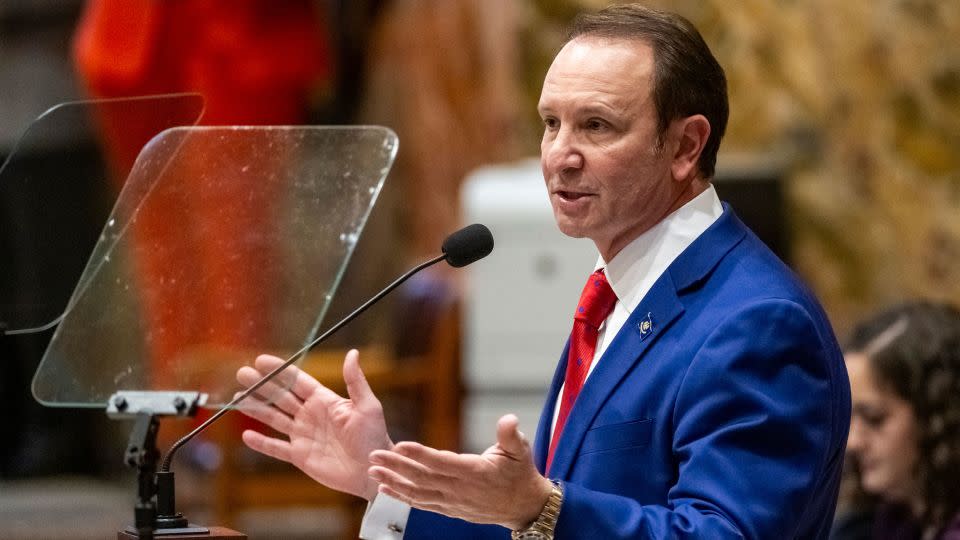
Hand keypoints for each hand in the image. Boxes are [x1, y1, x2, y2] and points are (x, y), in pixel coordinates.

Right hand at [235, 349, 391, 499]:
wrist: (373, 470)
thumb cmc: (374, 437)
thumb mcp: (367, 406)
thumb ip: (355, 381)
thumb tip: (352, 353)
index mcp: (324, 401)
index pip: (297, 381)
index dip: (280, 371)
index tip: (261, 360)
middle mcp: (310, 415)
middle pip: (280, 397)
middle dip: (261, 386)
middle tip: (242, 373)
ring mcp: (303, 435)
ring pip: (274, 419)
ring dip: (256, 409)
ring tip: (237, 398)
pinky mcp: (300, 456)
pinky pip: (277, 448)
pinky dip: (262, 443)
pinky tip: (247, 435)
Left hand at [367, 414, 552, 529]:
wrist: (523, 507)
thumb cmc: (520, 473)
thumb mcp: (521, 451)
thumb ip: (511, 435)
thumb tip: (509, 419)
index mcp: (474, 472)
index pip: (442, 463)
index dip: (421, 454)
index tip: (400, 445)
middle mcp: (460, 489)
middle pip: (423, 478)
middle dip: (397, 466)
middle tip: (374, 454)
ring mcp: (453, 502)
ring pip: (418, 493)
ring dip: (394, 482)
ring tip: (373, 470)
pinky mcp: (449, 509)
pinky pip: (421, 504)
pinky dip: (402, 497)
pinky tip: (385, 487)